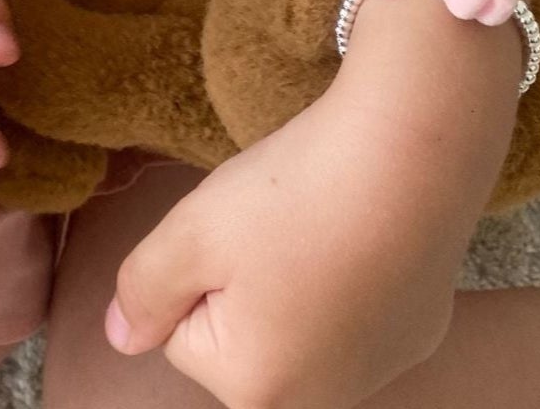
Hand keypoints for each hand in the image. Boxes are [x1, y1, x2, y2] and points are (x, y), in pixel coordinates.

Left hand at [105, 75, 499, 408]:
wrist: (411, 157)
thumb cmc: (293, 196)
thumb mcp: (191, 232)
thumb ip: (142, 290)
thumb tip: (121, 337)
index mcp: (257, 391)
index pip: (181, 334)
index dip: (197, 268)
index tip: (235, 230)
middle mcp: (323, 403)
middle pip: (240, 336)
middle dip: (242, 282)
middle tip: (275, 222)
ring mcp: (379, 372)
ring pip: (294, 322)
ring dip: (292, 280)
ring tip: (319, 222)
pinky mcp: (418, 335)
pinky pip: (353, 309)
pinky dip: (348, 274)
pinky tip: (362, 231)